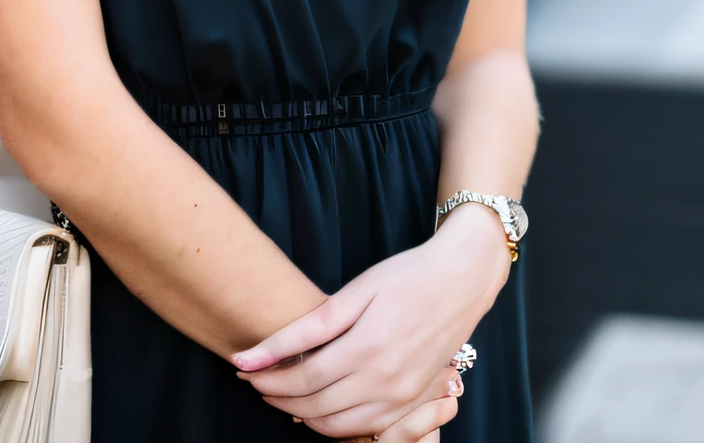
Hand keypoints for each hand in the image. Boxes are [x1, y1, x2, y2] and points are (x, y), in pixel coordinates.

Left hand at [232, 205, 509, 438]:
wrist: (462, 279)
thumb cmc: (406, 275)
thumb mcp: (355, 291)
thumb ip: (307, 327)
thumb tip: (257, 351)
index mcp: (368, 350)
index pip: (302, 380)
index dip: (267, 378)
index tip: (242, 368)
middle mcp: (386, 382)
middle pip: (316, 407)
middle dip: (277, 398)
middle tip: (254, 382)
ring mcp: (403, 398)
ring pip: (339, 426)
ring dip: (303, 415)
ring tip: (280, 394)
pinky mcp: (413, 402)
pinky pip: (367, 429)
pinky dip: (336, 425)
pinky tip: (319, 406)